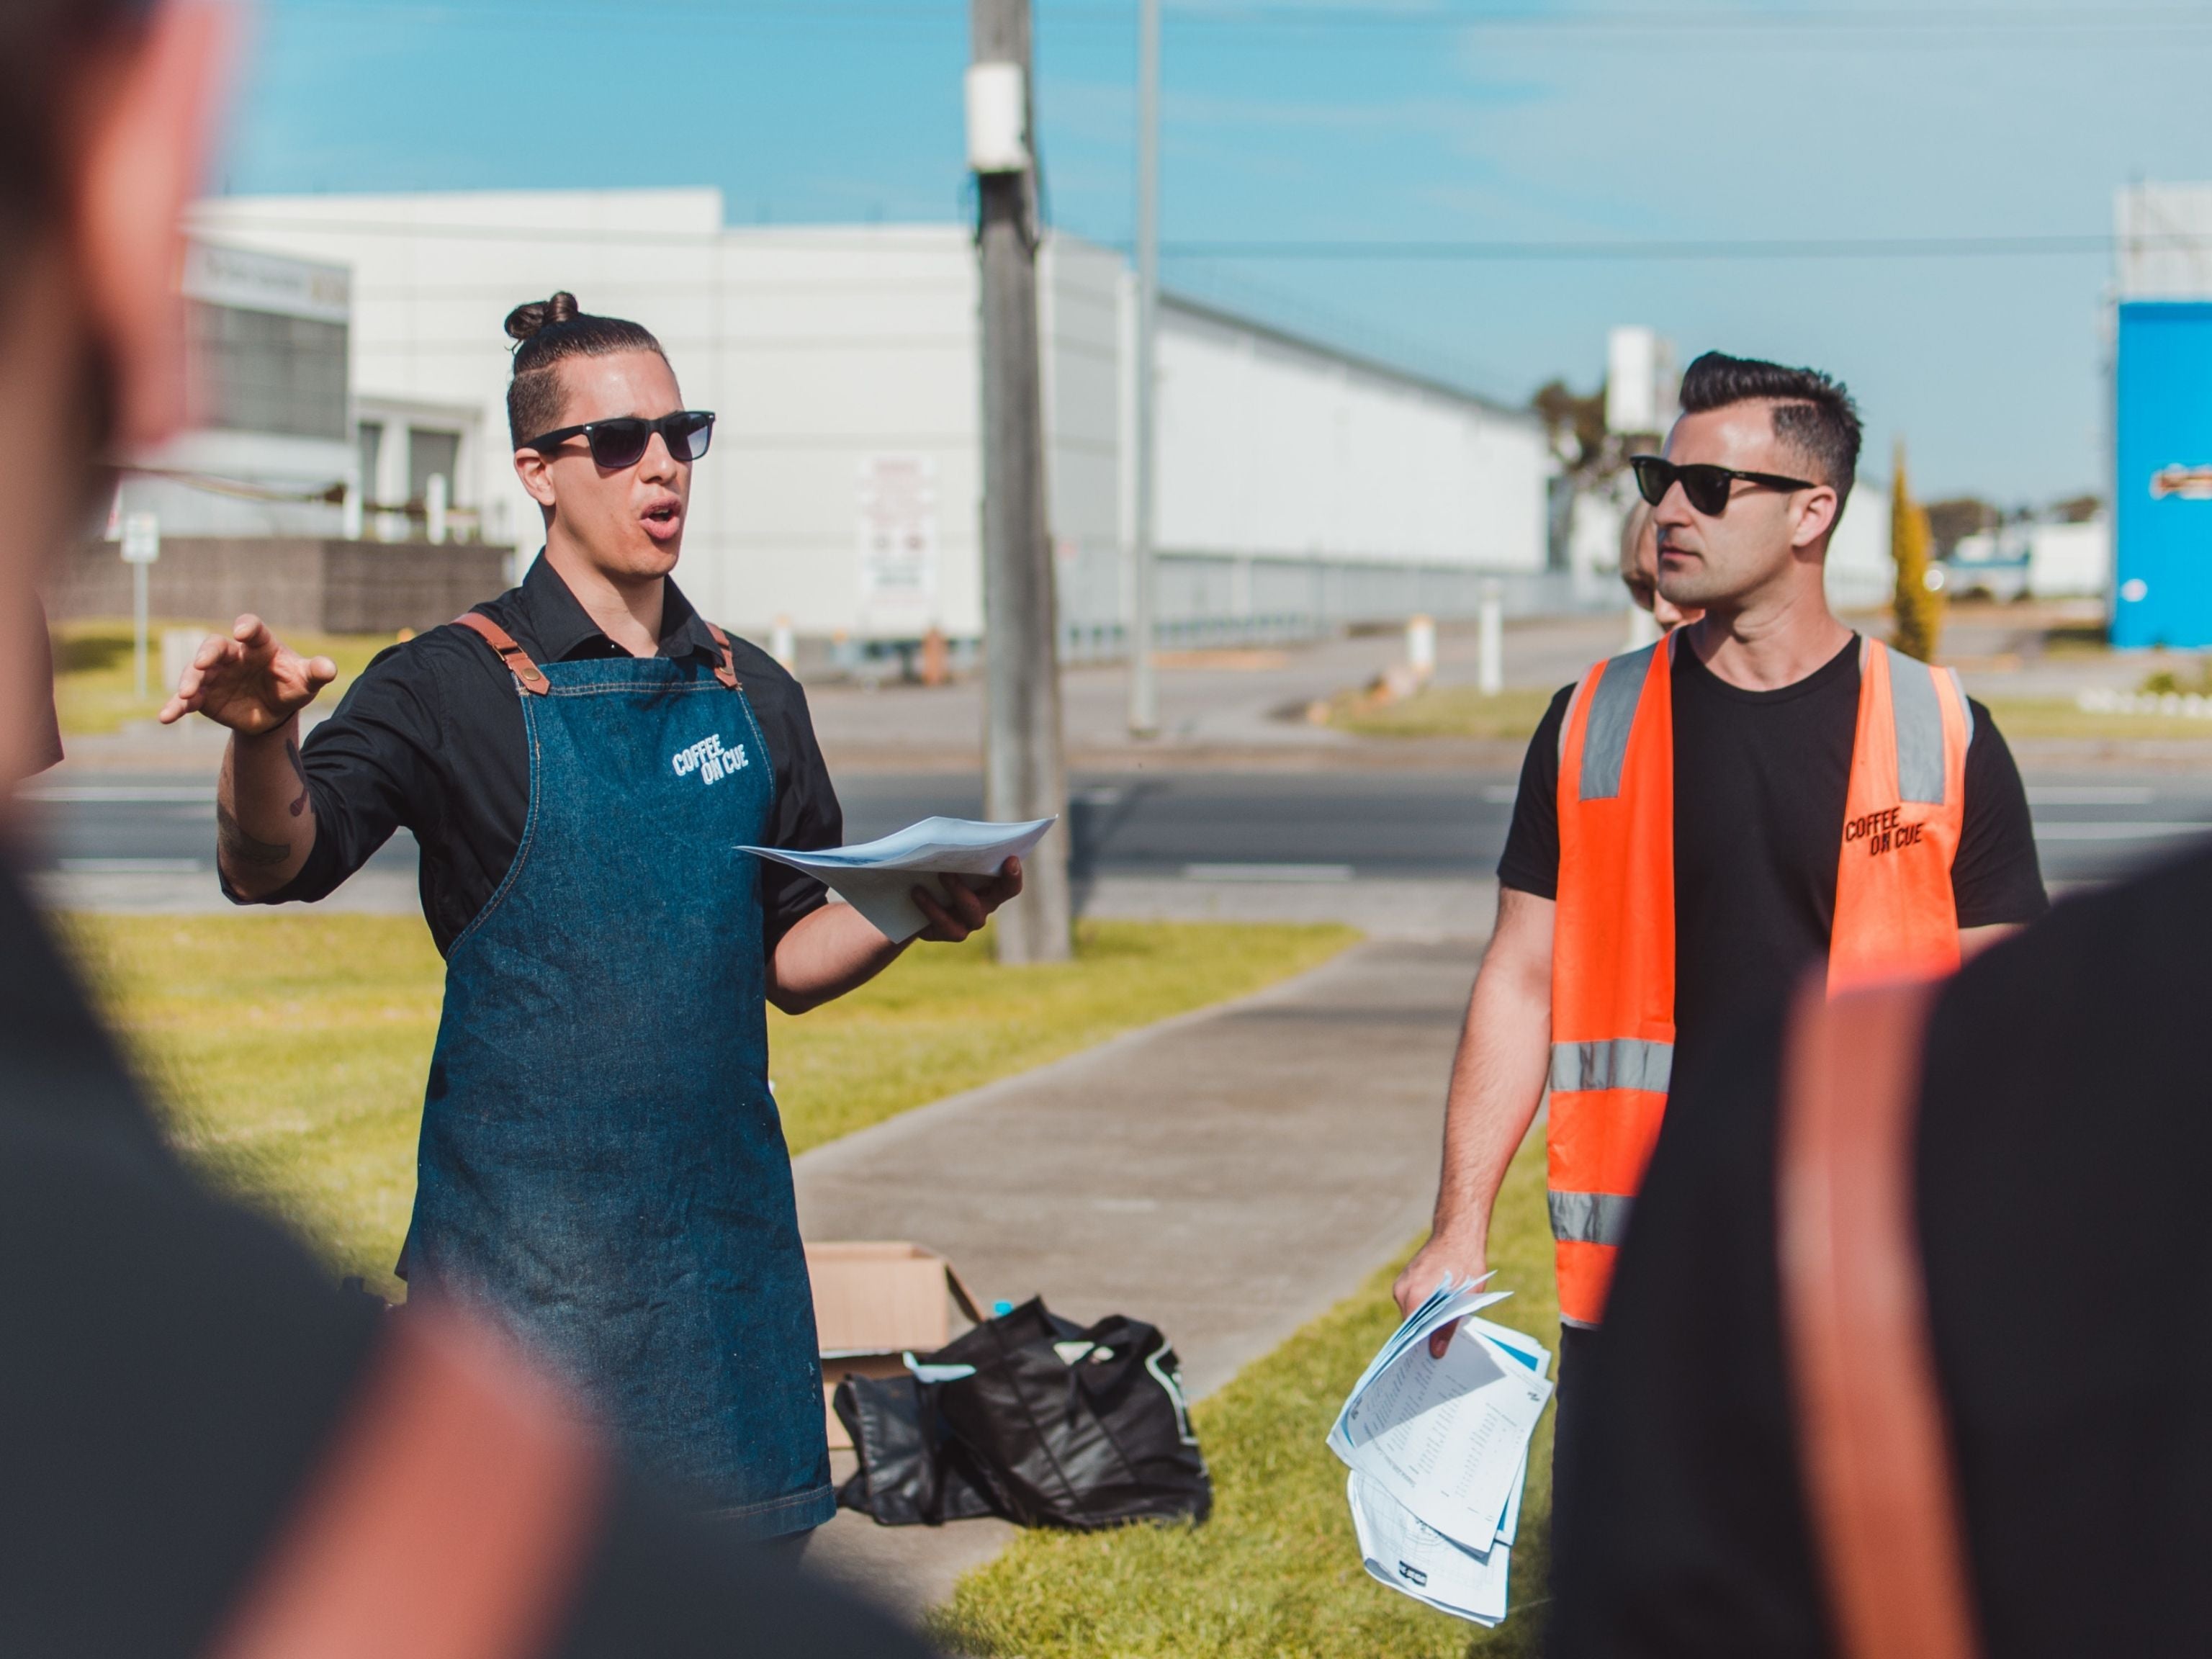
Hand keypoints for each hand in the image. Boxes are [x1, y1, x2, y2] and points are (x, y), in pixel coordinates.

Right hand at [159, 614, 335, 733]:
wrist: (274, 712)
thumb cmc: (291, 686)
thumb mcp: (306, 682)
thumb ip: (316, 672)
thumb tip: (330, 668)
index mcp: (259, 645)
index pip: (252, 629)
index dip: (247, 628)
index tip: (242, 632)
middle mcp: (233, 655)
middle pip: (215, 646)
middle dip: (208, 653)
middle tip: (202, 663)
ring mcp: (214, 674)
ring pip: (195, 672)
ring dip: (188, 681)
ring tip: (185, 694)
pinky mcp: (203, 695)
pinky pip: (185, 699)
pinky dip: (175, 706)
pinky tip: (166, 717)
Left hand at [911, 856, 1024, 943]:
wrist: (911, 900)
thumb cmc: (934, 871)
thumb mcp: (944, 859)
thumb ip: (954, 849)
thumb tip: (948, 837)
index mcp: (991, 887)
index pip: (1010, 885)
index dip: (1014, 874)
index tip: (1010, 859)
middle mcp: (985, 906)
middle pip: (997, 897)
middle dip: (987, 880)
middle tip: (952, 869)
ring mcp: (969, 922)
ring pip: (971, 909)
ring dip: (956, 891)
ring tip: (937, 876)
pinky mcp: (949, 931)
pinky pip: (944, 924)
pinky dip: (930, 907)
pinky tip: (916, 892)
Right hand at [1395, 1231, 1486, 1358]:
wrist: (1458, 1233)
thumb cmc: (1466, 1265)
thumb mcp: (1464, 1301)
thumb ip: (1447, 1328)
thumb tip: (1435, 1352)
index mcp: (1415, 1297)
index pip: (1412, 1333)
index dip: (1422, 1346)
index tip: (1431, 1359)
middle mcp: (1403, 1290)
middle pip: (1410, 1323)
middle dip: (1424, 1333)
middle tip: (1440, 1347)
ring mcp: (1402, 1282)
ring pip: (1411, 1311)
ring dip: (1426, 1317)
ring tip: (1444, 1325)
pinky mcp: (1406, 1276)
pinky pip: (1412, 1298)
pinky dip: (1424, 1304)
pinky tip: (1440, 1306)